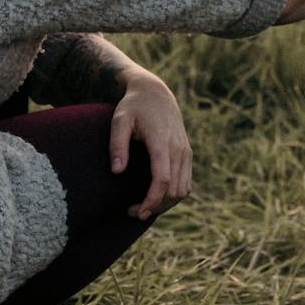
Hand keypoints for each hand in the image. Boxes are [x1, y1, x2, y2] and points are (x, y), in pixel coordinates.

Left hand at [107, 70, 191, 220]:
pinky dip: (173, 195)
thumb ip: (117, 145)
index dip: (151, 201)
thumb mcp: (119, 120)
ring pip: (183, 190)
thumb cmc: (134, 106)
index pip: (163, 180)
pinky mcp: (187, 154)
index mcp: (161, 142)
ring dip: (165, 204)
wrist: (155, 92)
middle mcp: (178, 149)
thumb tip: (117, 171)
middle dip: (155, 207)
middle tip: (132, 212)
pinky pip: (186, 183)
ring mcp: (185, 152)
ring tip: (143, 207)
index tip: (136, 212)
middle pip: (174, 190)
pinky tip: (156, 196)